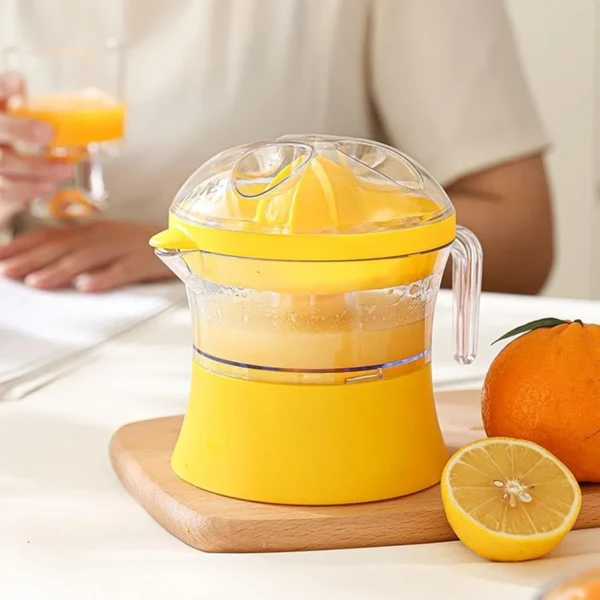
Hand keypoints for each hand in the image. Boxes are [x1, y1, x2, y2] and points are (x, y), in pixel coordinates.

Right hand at [0, 72, 72, 223]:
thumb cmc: (3, 135)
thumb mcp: (5, 114)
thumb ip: (9, 97)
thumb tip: (16, 80)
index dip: (2, 87)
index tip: (17, 83)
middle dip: (21, 129)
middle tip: (48, 132)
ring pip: (5, 163)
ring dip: (38, 167)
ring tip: (66, 169)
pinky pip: (8, 190)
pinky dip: (30, 188)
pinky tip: (49, 184)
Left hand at [0, 220, 176, 291]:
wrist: (190, 241)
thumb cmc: (146, 246)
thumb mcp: (111, 243)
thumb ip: (84, 250)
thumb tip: (52, 265)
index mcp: (96, 230)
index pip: (53, 235)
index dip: (25, 244)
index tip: (0, 256)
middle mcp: (106, 235)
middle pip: (64, 246)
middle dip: (32, 259)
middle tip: (6, 272)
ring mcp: (127, 247)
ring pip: (88, 258)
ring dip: (60, 269)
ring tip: (37, 282)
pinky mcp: (147, 261)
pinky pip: (124, 270)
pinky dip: (105, 278)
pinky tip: (87, 288)